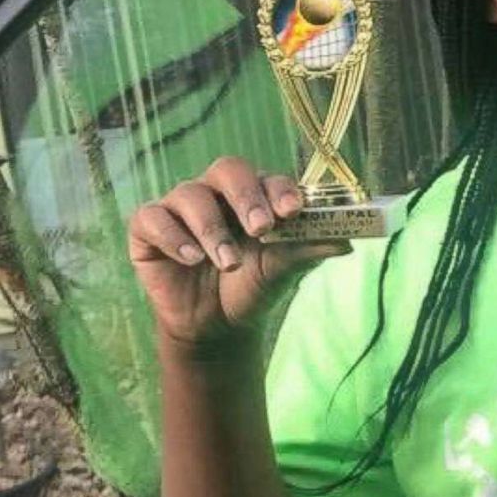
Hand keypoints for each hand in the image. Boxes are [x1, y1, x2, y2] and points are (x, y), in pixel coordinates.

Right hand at [128, 156, 349, 347]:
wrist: (216, 327)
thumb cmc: (252, 288)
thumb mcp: (282, 272)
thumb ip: (309, 251)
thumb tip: (347, 242)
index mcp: (256, 195)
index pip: (268, 177)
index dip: (280, 190)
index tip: (294, 211)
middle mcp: (218, 192)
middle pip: (228, 169)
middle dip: (246, 196)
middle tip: (261, 227)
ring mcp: (181, 206)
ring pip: (191, 194)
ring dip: (212, 229)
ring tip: (228, 263)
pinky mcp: (148, 227)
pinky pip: (152, 217)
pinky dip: (173, 236)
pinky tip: (189, 259)